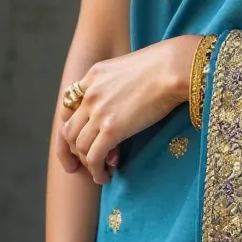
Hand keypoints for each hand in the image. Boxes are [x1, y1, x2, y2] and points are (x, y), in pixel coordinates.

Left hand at [59, 35, 198, 184]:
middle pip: (68, 129)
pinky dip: (96, 172)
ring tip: (100, 171)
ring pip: (79, 147)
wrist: (173, 67)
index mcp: (94, 75)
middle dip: (72, 151)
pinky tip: (106, 176)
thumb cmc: (163, 64)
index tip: (74, 141)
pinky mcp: (111, 129)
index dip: (70, 126)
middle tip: (82, 163)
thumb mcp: (130, 66)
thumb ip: (117, 82)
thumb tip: (123, 100)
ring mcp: (98, 112)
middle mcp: (90, 93)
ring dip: (88, 163)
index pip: (68, 105)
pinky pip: (93, 158)